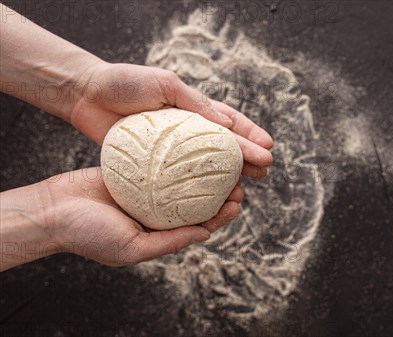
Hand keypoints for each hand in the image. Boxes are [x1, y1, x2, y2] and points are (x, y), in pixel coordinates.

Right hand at [45, 168, 243, 266]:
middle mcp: (154, 212)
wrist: (52, 210)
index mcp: (157, 233)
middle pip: (194, 201)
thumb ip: (169, 242)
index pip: (197, 225)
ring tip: (221, 162)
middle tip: (237, 179)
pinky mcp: (133, 172)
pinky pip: (160, 165)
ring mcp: (145, 191)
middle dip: (217, 192)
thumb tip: (205, 235)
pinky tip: (191, 149)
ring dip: (201, 174)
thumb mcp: (131, 248)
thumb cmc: (88, 234)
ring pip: (181, 181)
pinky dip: (176, 160)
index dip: (220, 216)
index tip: (237, 202)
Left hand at [70, 62, 272, 178]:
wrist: (86, 95)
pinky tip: (207, 201)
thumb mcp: (164, 84)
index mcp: (195, 109)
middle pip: (225, 148)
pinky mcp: (153, 165)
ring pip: (206, 167)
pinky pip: (179, 180)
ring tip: (241, 192)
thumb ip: (195, 103)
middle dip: (247, 160)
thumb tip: (227, 122)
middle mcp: (188, 131)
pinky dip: (196, 190)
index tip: (268, 149)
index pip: (231, 124)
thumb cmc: (125, 83)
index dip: (250, 136)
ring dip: (226, 179)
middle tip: (264, 174)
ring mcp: (172, 150)